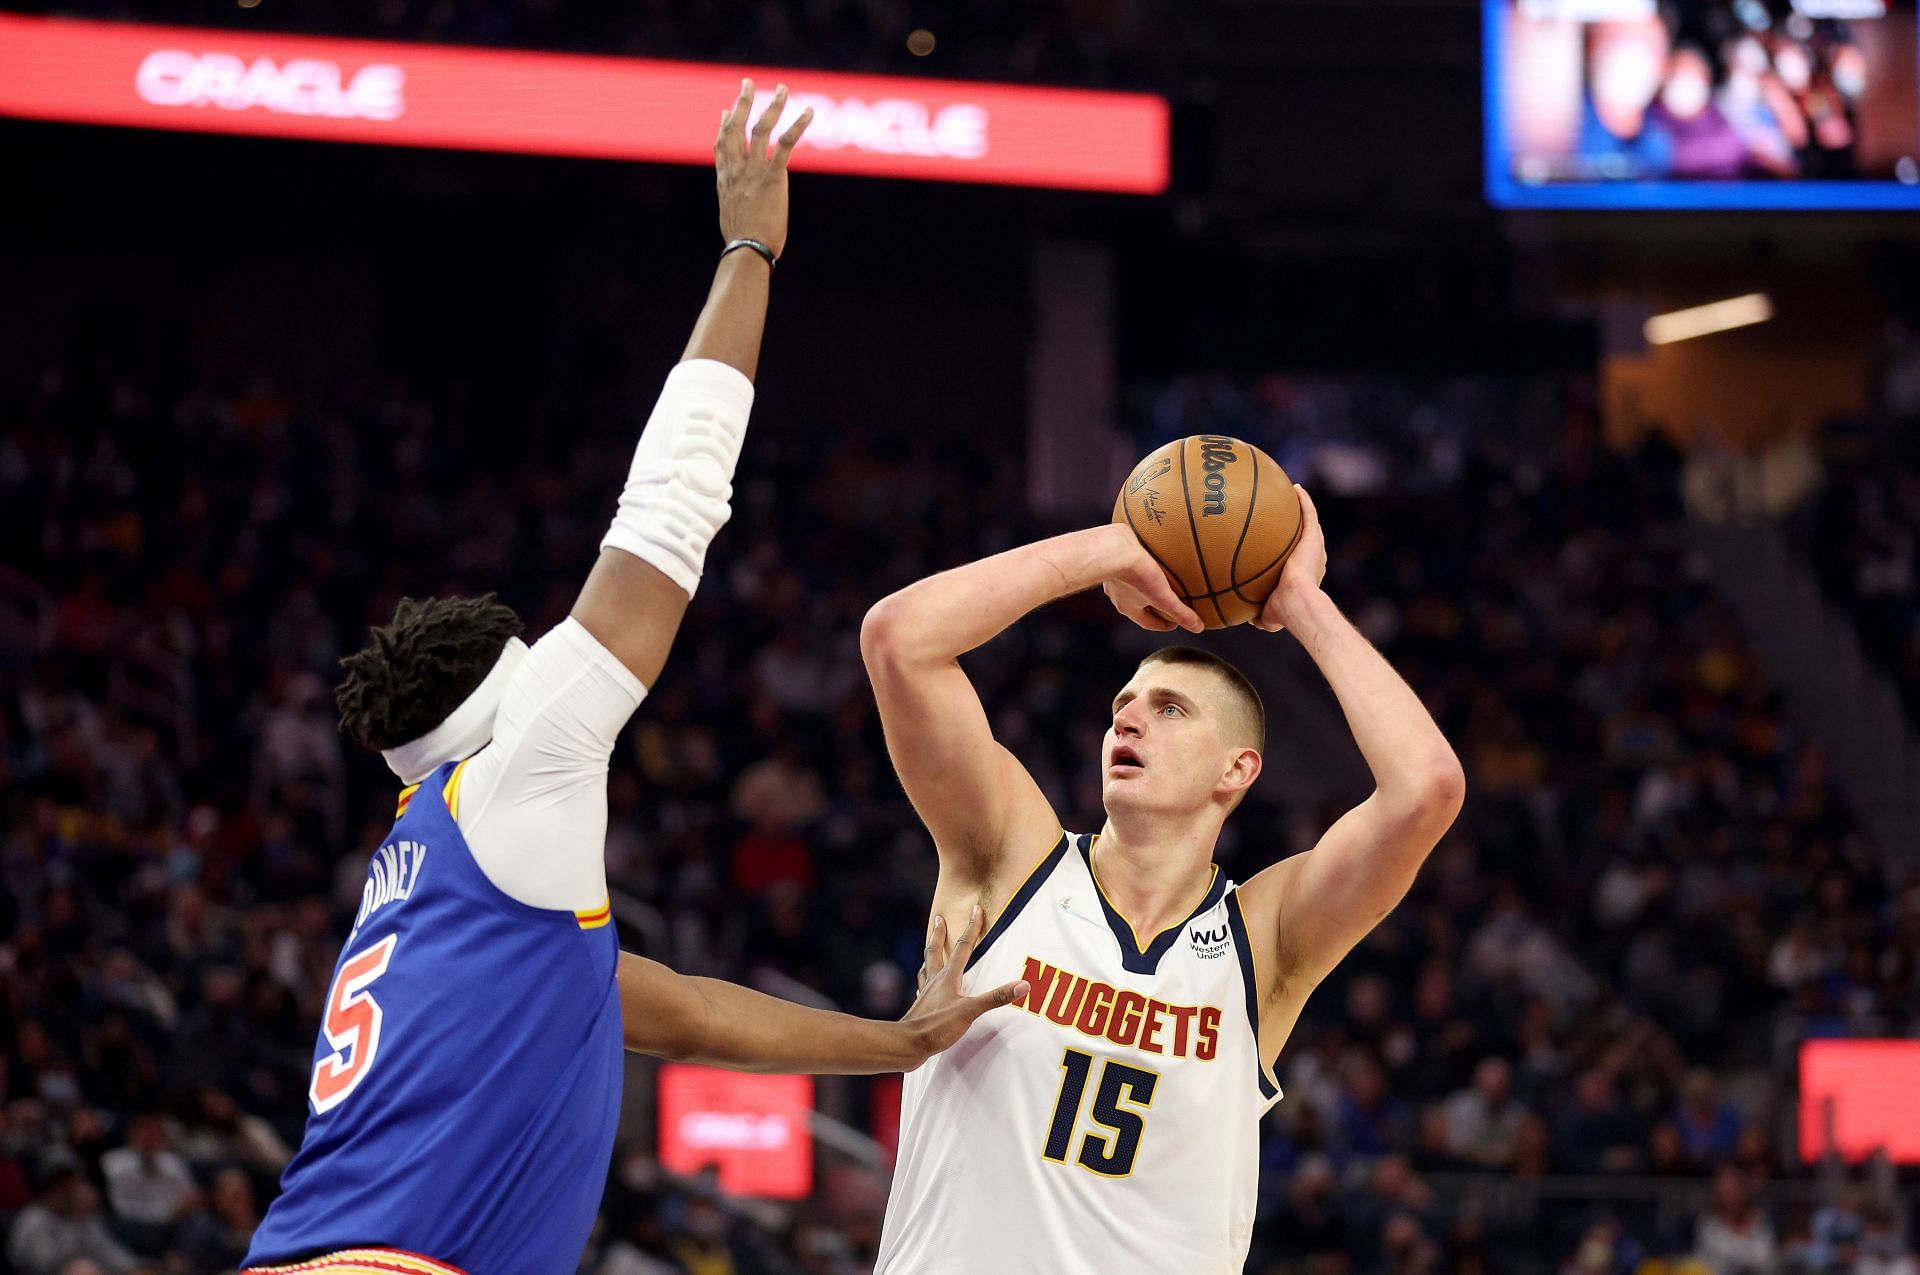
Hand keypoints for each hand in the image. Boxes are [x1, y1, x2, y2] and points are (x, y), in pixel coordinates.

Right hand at [715, 80, 811, 258]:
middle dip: (743, 102)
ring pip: (761, 128)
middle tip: (748, 83)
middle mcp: (736, 170)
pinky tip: (809, 112)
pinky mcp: (772, 177)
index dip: (724, 124)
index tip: (728, 109)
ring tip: (783, 89)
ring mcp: (753, 171)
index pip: (721, 144)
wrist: (747, 250)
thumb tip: (737, 205)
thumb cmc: (742, 242)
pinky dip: (798, 126)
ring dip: (773, 105)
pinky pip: (785, 145)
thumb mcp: (731, 216)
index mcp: (725, 179)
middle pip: (736, 127)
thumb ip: (733, 202)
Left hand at [901, 907, 1028, 1068]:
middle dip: (939, 933)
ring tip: (931, 948)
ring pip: (927, 967)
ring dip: (931, 954)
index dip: (971, 928)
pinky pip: (924, 987)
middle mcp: (935, 980)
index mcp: (948, 977)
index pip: (962, 947)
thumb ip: (996, 997)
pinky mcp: (921, 1007)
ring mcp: (926, 993)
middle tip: (939, 919)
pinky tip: (926, 986)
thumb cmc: (937, 1026)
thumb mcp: (970, 1011)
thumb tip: (1022, 985)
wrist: (909, 1043)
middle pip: (936, 950)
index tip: (976, 910)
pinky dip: (926, 981)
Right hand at [1101, 526, 1204, 633]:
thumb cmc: (1137, 574)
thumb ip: (1181, 612)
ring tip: (1159, 578)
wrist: (1113, 548)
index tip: (1175, 622)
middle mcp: (1117, 594)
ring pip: (1132, 585)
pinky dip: (1139, 565)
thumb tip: (1198, 627)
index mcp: (1128, 607)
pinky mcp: (1113, 558)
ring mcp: (1113, 576)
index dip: (1163, 624)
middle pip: (1138, 604)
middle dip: (1153, 605)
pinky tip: (1148, 556)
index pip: (1148, 622)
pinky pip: (1128, 564)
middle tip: (1169, 601)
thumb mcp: (1163, 596)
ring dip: (1145, 585)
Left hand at [1253, 484, 1327, 632]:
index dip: (1291, 554)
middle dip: (1296, 530)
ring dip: (1303, 509)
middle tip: (1284, 520)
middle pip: (1305, 540)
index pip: (1298, 561)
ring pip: (1310, 524)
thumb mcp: (1266, 616)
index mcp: (1305, 575)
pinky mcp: (1314, 537)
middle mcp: (1313, 559)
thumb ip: (1256, 613)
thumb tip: (1243, 616)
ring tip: (1293, 495)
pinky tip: (1296, 488)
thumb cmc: (1281, 612)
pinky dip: (1304, 500)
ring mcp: (1315, 547)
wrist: (1296, 602)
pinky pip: (1309, 513)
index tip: (1279, 548)